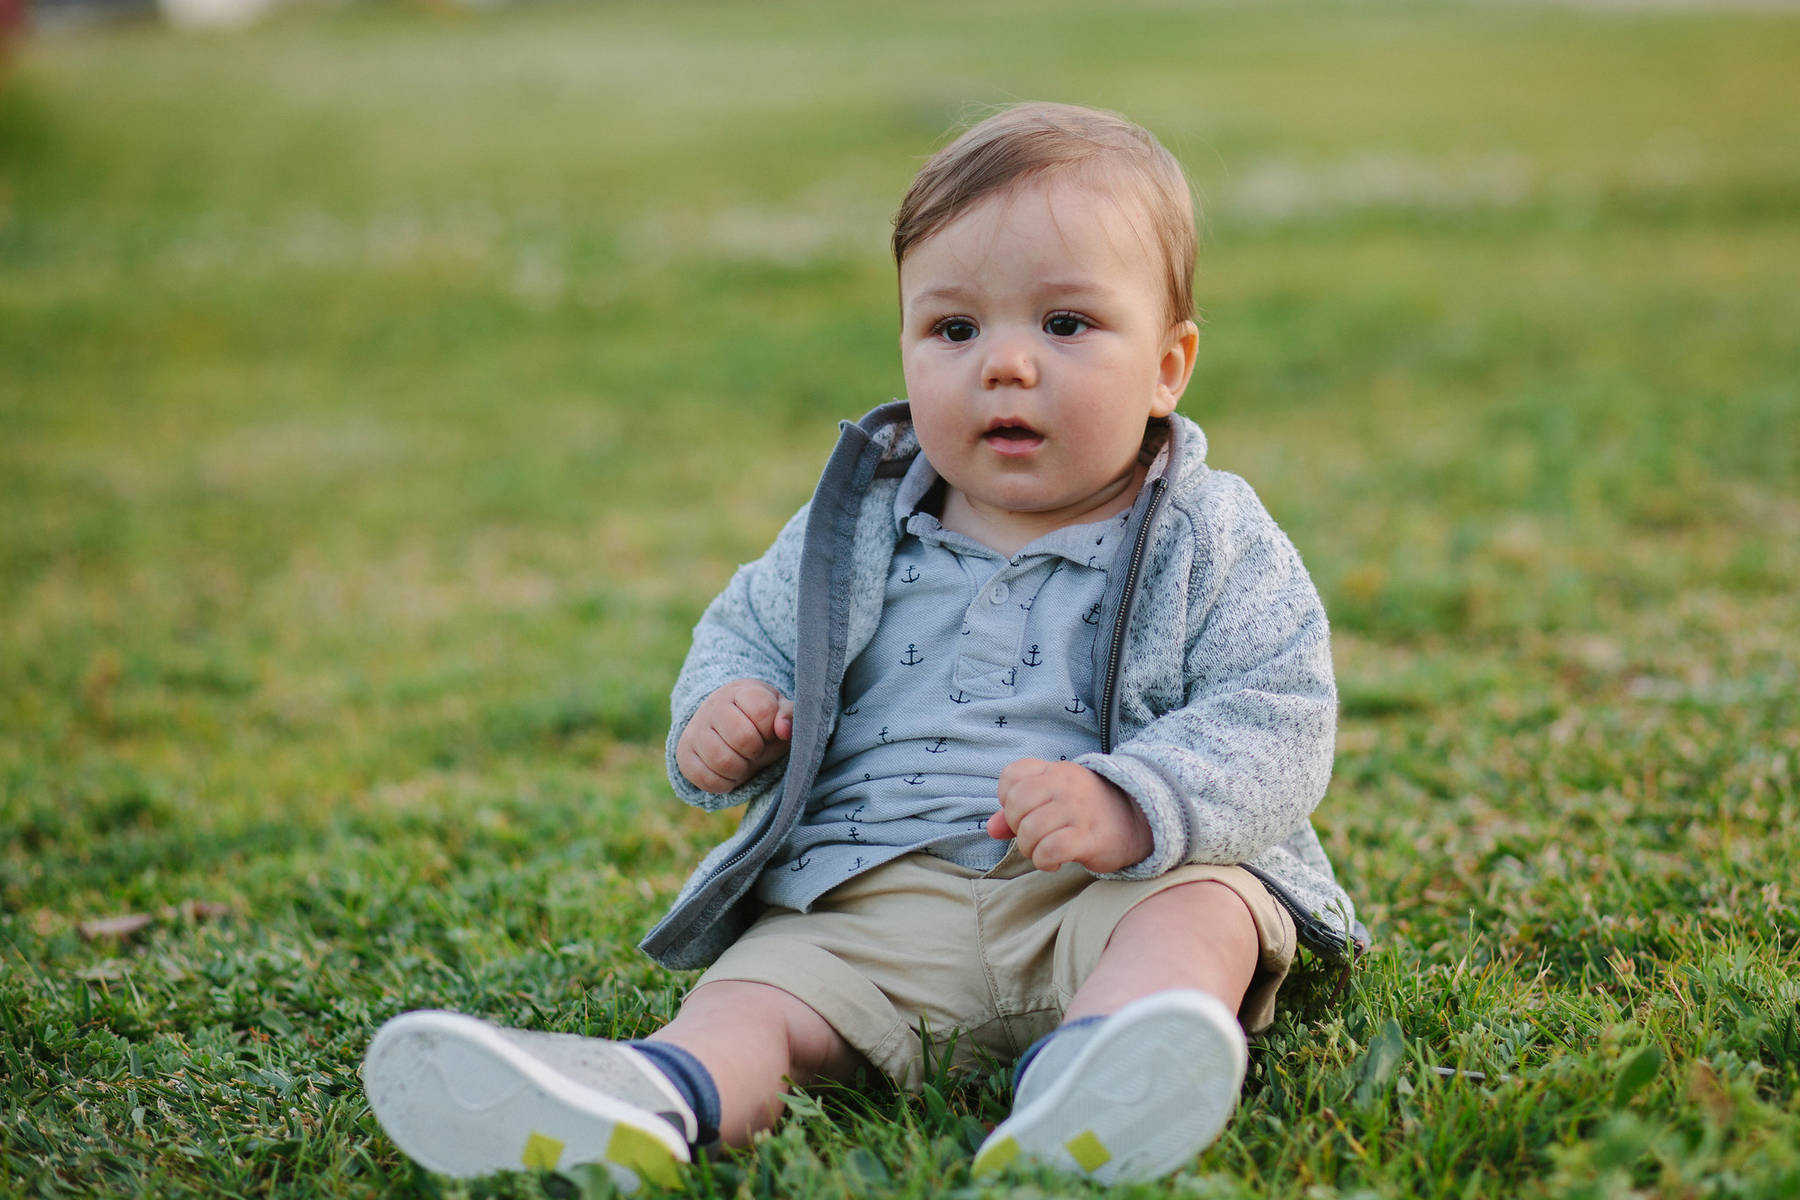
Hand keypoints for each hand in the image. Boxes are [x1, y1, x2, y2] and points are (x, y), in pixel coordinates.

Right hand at [676, 679, 794, 793]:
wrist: (729, 730)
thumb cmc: (761, 723)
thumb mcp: (780, 714)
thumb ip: (789, 716)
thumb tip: (784, 730)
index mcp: (742, 692)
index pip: (762, 711)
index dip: (771, 729)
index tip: (768, 731)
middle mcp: (714, 706)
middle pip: (742, 737)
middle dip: (756, 751)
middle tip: (755, 749)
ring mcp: (695, 730)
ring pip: (722, 760)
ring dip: (740, 769)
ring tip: (743, 761)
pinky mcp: (684, 754)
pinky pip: (705, 779)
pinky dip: (724, 784)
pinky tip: (728, 773)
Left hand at [986, 758, 1153, 872]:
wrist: (1140, 824)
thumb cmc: (1089, 812)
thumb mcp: (1055, 800)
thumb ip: (1020, 810)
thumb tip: (991, 828)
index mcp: (1057, 770)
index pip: (1012, 774)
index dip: (1007, 798)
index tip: (1023, 812)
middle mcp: (1067, 785)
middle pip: (1016, 804)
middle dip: (1017, 827)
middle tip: (1033, 836)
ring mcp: (1078, 810)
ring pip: (1030, 830)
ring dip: (1029, 849)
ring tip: (1044, 851)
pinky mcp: (1089, 838)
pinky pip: (1050, 850)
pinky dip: (1044, 862)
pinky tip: (1055, 862)